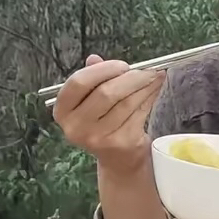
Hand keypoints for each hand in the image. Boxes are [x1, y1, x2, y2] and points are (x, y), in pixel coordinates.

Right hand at [53, 55, 163, 172]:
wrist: (118, 159)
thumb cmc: (103, 122)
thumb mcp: (91, 100)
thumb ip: (91, 78)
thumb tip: (94, 59)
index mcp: (63, 111)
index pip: (78, 83)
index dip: (102, 70)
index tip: (122, 65)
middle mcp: (76, 127)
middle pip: (105, 93)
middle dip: (130, 77)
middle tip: (146, 70)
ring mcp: (98, 138)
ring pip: (126, 102)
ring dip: (144, 86)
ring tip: (154, 76)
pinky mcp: (121, 143)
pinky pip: (139, 113)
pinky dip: (150, 98)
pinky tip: (155, 89)